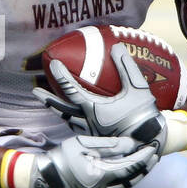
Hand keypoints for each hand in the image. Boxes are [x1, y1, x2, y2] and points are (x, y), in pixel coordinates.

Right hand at [30, 135, 157, 187]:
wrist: (42, 177)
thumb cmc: (62, 157)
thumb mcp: (84, 145)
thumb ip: (110, 145)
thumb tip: (131, 145)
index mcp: (102, 175)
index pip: (131, 166)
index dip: (144, 157)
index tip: (153, 147)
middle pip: (132, 179)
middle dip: (145, 167)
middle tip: (155, 156)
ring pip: (126, 187)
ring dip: (138, 176)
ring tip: (147, 164)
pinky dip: (127, 181)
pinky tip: (130, 173)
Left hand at [35, 45, 168, 150]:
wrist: (151, 141)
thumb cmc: (144, 115)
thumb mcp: (138, 88)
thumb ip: (126, 67)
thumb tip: (118, 46)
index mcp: (94, 108)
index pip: (71, 89)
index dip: (62, 75)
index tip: (54, 64)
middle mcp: (88, 121)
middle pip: (62, 109)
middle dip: (48, 99)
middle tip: (35, 91)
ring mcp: (91, 132)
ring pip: (68, 120)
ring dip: (57, 111)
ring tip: (50, 104)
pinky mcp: (97, 138)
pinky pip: (78, 128)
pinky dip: (71, 121)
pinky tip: (71, 118)